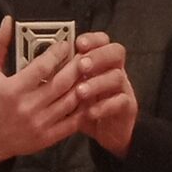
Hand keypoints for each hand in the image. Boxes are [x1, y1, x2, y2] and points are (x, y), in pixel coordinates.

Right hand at [0, 16, 81, 163]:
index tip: (65, 44)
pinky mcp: (48, 137)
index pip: (42, 67)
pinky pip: (72, 122)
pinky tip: (85, 96)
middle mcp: (28, 107)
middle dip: (76, 66)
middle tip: (84, 55)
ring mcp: (40, 123)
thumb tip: (7, 22)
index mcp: (13, 89)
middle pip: (61, 83)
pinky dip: (82, 108)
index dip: (57, 53)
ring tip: (88, 73)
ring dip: (82, 85)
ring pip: (70, 101)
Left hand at [73, 31, 138, 158]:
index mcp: (101, 62)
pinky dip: (104, 106)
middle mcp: (114, 71)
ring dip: (97, 82)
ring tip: (80, 92)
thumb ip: (63, 76)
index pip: (102, 41)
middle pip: (116, 52)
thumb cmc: (86, 108)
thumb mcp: (72, 90)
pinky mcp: (128, 107)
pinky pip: (121, 102)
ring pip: (117, 77)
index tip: (78, 43)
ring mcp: (123, 88)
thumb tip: (42, 65)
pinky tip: (90, 112)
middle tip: (82, 65)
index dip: (92, 39)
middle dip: (97, 56)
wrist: (107, 132)